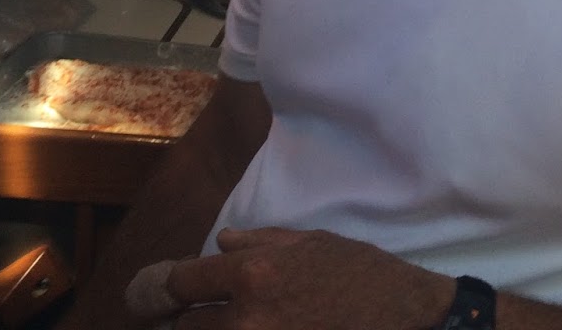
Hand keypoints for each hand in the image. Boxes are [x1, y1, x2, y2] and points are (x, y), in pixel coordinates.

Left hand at [130, 226, 452, 329]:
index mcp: (253, 273)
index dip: (163, 288)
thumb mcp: (310, 242)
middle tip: (189, 317)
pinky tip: (248, 329)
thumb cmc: (359, 272)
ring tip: (218, 323)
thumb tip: (220, 243)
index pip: (181, 283)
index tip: (159, 294)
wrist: (403, 316)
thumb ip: (259, 240)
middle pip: (186, 328)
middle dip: (185, 321)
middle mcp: (248, 317)